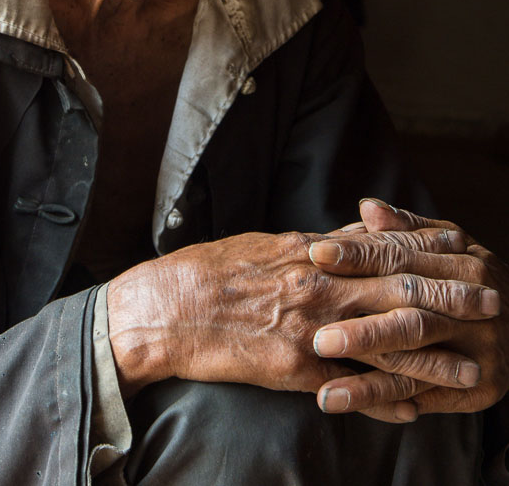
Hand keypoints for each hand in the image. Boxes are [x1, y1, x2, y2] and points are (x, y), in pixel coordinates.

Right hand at [106, 225, 475, 408]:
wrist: (168, 306)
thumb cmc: (213, 271)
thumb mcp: (267, 245)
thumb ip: (315, 244)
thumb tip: (353, 235)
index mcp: (312, 251)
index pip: (384, 245)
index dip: (430, 247)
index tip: (467, 246)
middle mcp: (318, 283)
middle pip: (398, 287)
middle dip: (450, 294)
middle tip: (493, 299)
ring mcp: (308, 326)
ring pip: (384, 338)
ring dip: (434, 354)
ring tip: (473, 366)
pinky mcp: (292, 367)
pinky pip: (349, 386)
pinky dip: (385, 397)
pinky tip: (415, 410)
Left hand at [311, 201, 508, 418]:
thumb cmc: (470, 275)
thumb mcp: (448, 244)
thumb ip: (406, 229)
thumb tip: (368, 208)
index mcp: (464, 262)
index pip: (402, 258)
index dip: (358, 255)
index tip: (316, 254)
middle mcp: (474, 307)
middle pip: (409, 314)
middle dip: (360, 326)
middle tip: (315, 333)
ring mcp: (479, 349)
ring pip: (415, 361)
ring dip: (366, 376)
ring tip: (323, 388)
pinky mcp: (480, 386)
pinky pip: (423, 395)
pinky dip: (381, 400)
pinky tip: (344, 401)